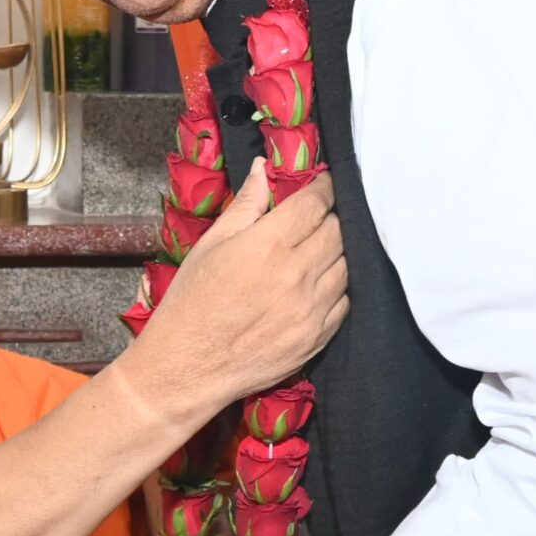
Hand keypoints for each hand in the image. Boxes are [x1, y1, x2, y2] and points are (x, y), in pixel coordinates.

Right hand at [130, 164, 348, 421]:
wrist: (188, 366)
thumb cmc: (192, 301)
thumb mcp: (211, 245)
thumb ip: (245, 205)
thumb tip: (263, 168)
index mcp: (268, 245)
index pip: (315, 203)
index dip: (322, 189)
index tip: (321, 186)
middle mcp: (297, 274)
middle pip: (338, 231)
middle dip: (330, 217)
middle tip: (316, 218)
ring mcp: (311, 309)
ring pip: (347, 265)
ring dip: (336, 252)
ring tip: (317, 251)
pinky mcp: (318, 337)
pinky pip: (344, 301)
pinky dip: (336, 287)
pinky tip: (317, 284)